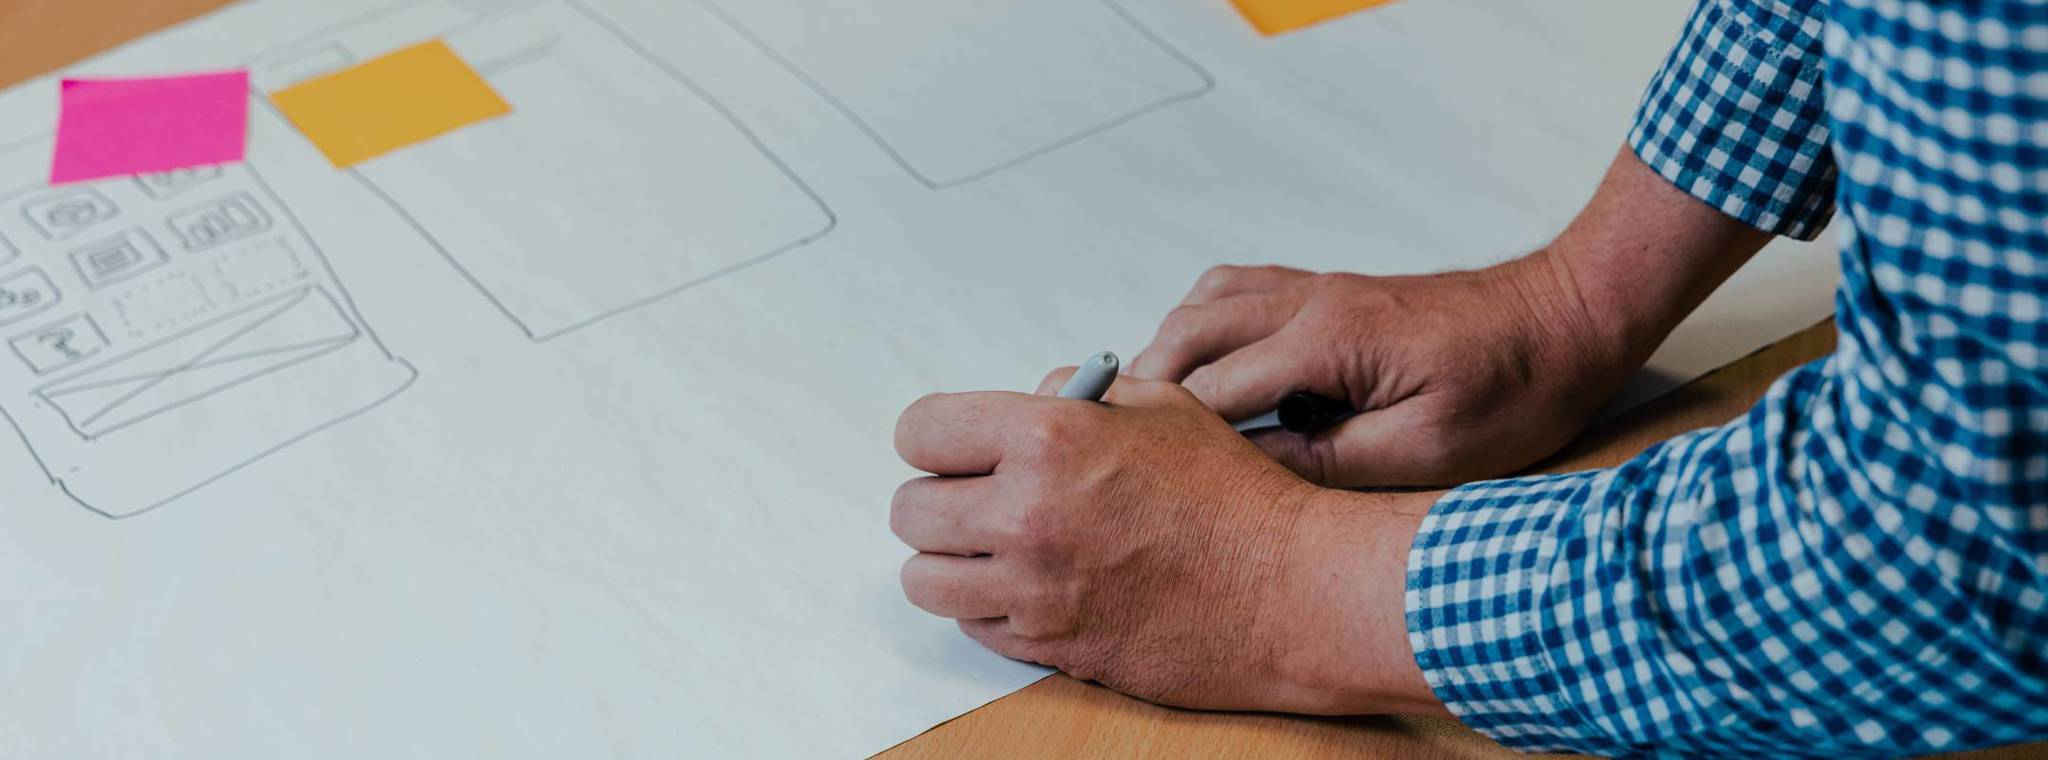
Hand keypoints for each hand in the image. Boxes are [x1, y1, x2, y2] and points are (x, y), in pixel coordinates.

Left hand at [891, 371, 1443, 715]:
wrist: (1288, 590)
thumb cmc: (1235, 497)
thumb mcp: (1163, 405)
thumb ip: (1080, 393)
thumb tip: (1029, 398)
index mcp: (1048, 438)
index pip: (922, 432)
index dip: (936, 438)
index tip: (953, 449)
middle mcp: (1027, 513)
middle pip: (911, 510)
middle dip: (939, 500)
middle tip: (976, 500)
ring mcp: (1033, 588)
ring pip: (924, 579)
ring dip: (950, 562)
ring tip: (992, 550)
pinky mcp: (1048, 645)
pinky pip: (972, 625)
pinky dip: (988, 607)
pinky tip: (1032, 587)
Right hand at [1130, 254, 1620, 486]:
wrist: (1564, 320)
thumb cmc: (1514, 387)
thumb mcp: (1425, 453)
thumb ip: (1328, 463)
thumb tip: (1246, 474)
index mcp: (1328, 340)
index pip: (1210, 387)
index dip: (1161, 434)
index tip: (1124, 473)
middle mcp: (1308, 301)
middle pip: (1185, 334)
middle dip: (1143, 391)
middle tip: (1118, 450)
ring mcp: (1315, 288)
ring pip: (1201, 305)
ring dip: (1168, 356)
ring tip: (1154, 419)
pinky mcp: (1328, 290)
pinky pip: (1235, 293)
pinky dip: (1202, 330)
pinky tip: (1209, 374)